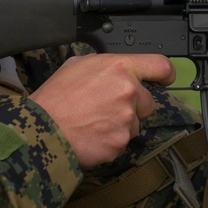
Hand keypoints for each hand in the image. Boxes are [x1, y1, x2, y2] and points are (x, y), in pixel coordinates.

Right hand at [29, 54, 176, 168]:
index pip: (160, 66)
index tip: (165, 80)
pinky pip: (122, 142)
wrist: (41, 129)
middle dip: (132, 107)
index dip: (165, 74)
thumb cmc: (55, 97)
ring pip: (134, 124)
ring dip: (119, 125)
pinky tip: (91, 136)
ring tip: (92, 123)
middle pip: (148, 102)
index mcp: (119, 68)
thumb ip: (104, 66)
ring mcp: (126, 119)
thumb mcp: (77, 65)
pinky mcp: (121, 142)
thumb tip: (114, 70)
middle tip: (105, 108)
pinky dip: (109, 142)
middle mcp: (129, 92)